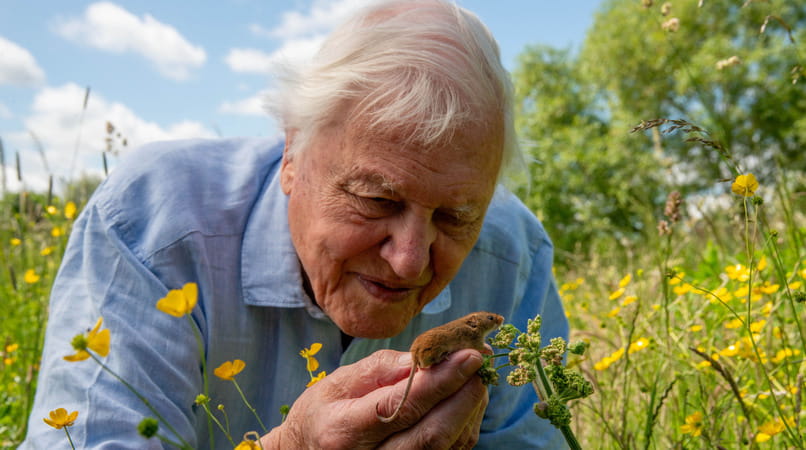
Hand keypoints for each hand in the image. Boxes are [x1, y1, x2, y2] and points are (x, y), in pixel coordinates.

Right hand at [261, 348, 487, 448]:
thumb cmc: (324, 413)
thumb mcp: (339, 381)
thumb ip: (382, 369)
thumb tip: (426, 357)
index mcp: (345, 432)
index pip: (400, 406)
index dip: (439, 381)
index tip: (468, 355)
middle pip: (431, 434)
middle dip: (464, 395)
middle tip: (480, 362)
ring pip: (447, 446)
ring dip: (469, 408)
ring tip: (472, 376)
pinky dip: (465, 424)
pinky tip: (463, 399)